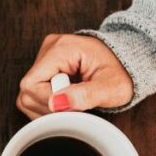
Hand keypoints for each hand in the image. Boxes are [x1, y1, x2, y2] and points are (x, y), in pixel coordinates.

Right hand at [16, 34, 132, 118]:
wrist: (127, 63)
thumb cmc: (122, 73)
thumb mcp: (111, 88)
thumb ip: (85, 96)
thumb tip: (56, 103)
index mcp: (62, 48)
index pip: (32, 84)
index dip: (49, 103)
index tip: (73, 106)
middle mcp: (49, 48)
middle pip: (27, 90)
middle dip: (50, 107)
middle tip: (76, 105)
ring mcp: (45, 55)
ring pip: (28, 94)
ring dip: (49, 107)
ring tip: (73, 101)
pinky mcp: (45, 65)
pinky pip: (33, 93)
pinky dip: (48, 103)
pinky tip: (66, 99)